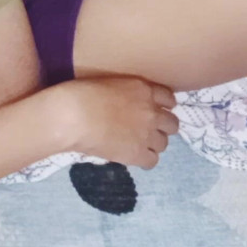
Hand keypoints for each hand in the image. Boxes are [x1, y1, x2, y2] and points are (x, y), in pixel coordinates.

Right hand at [57, 77, 178, 169]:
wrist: (73, 116)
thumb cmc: (82, 94)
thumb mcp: (109, 84)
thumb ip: (125, 94)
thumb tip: (124, 106)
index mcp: (144, 90)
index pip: (169, 99)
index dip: (163, 106)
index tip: (154, 110)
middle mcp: (151, 111)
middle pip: (172, 124)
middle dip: (162, 127)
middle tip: (147, 130)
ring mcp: (147, 134)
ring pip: (164, 144)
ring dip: (153, 144)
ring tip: (137, 144)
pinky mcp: (138, 154)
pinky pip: (152, 161)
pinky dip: (144, 160)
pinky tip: (132, 156)